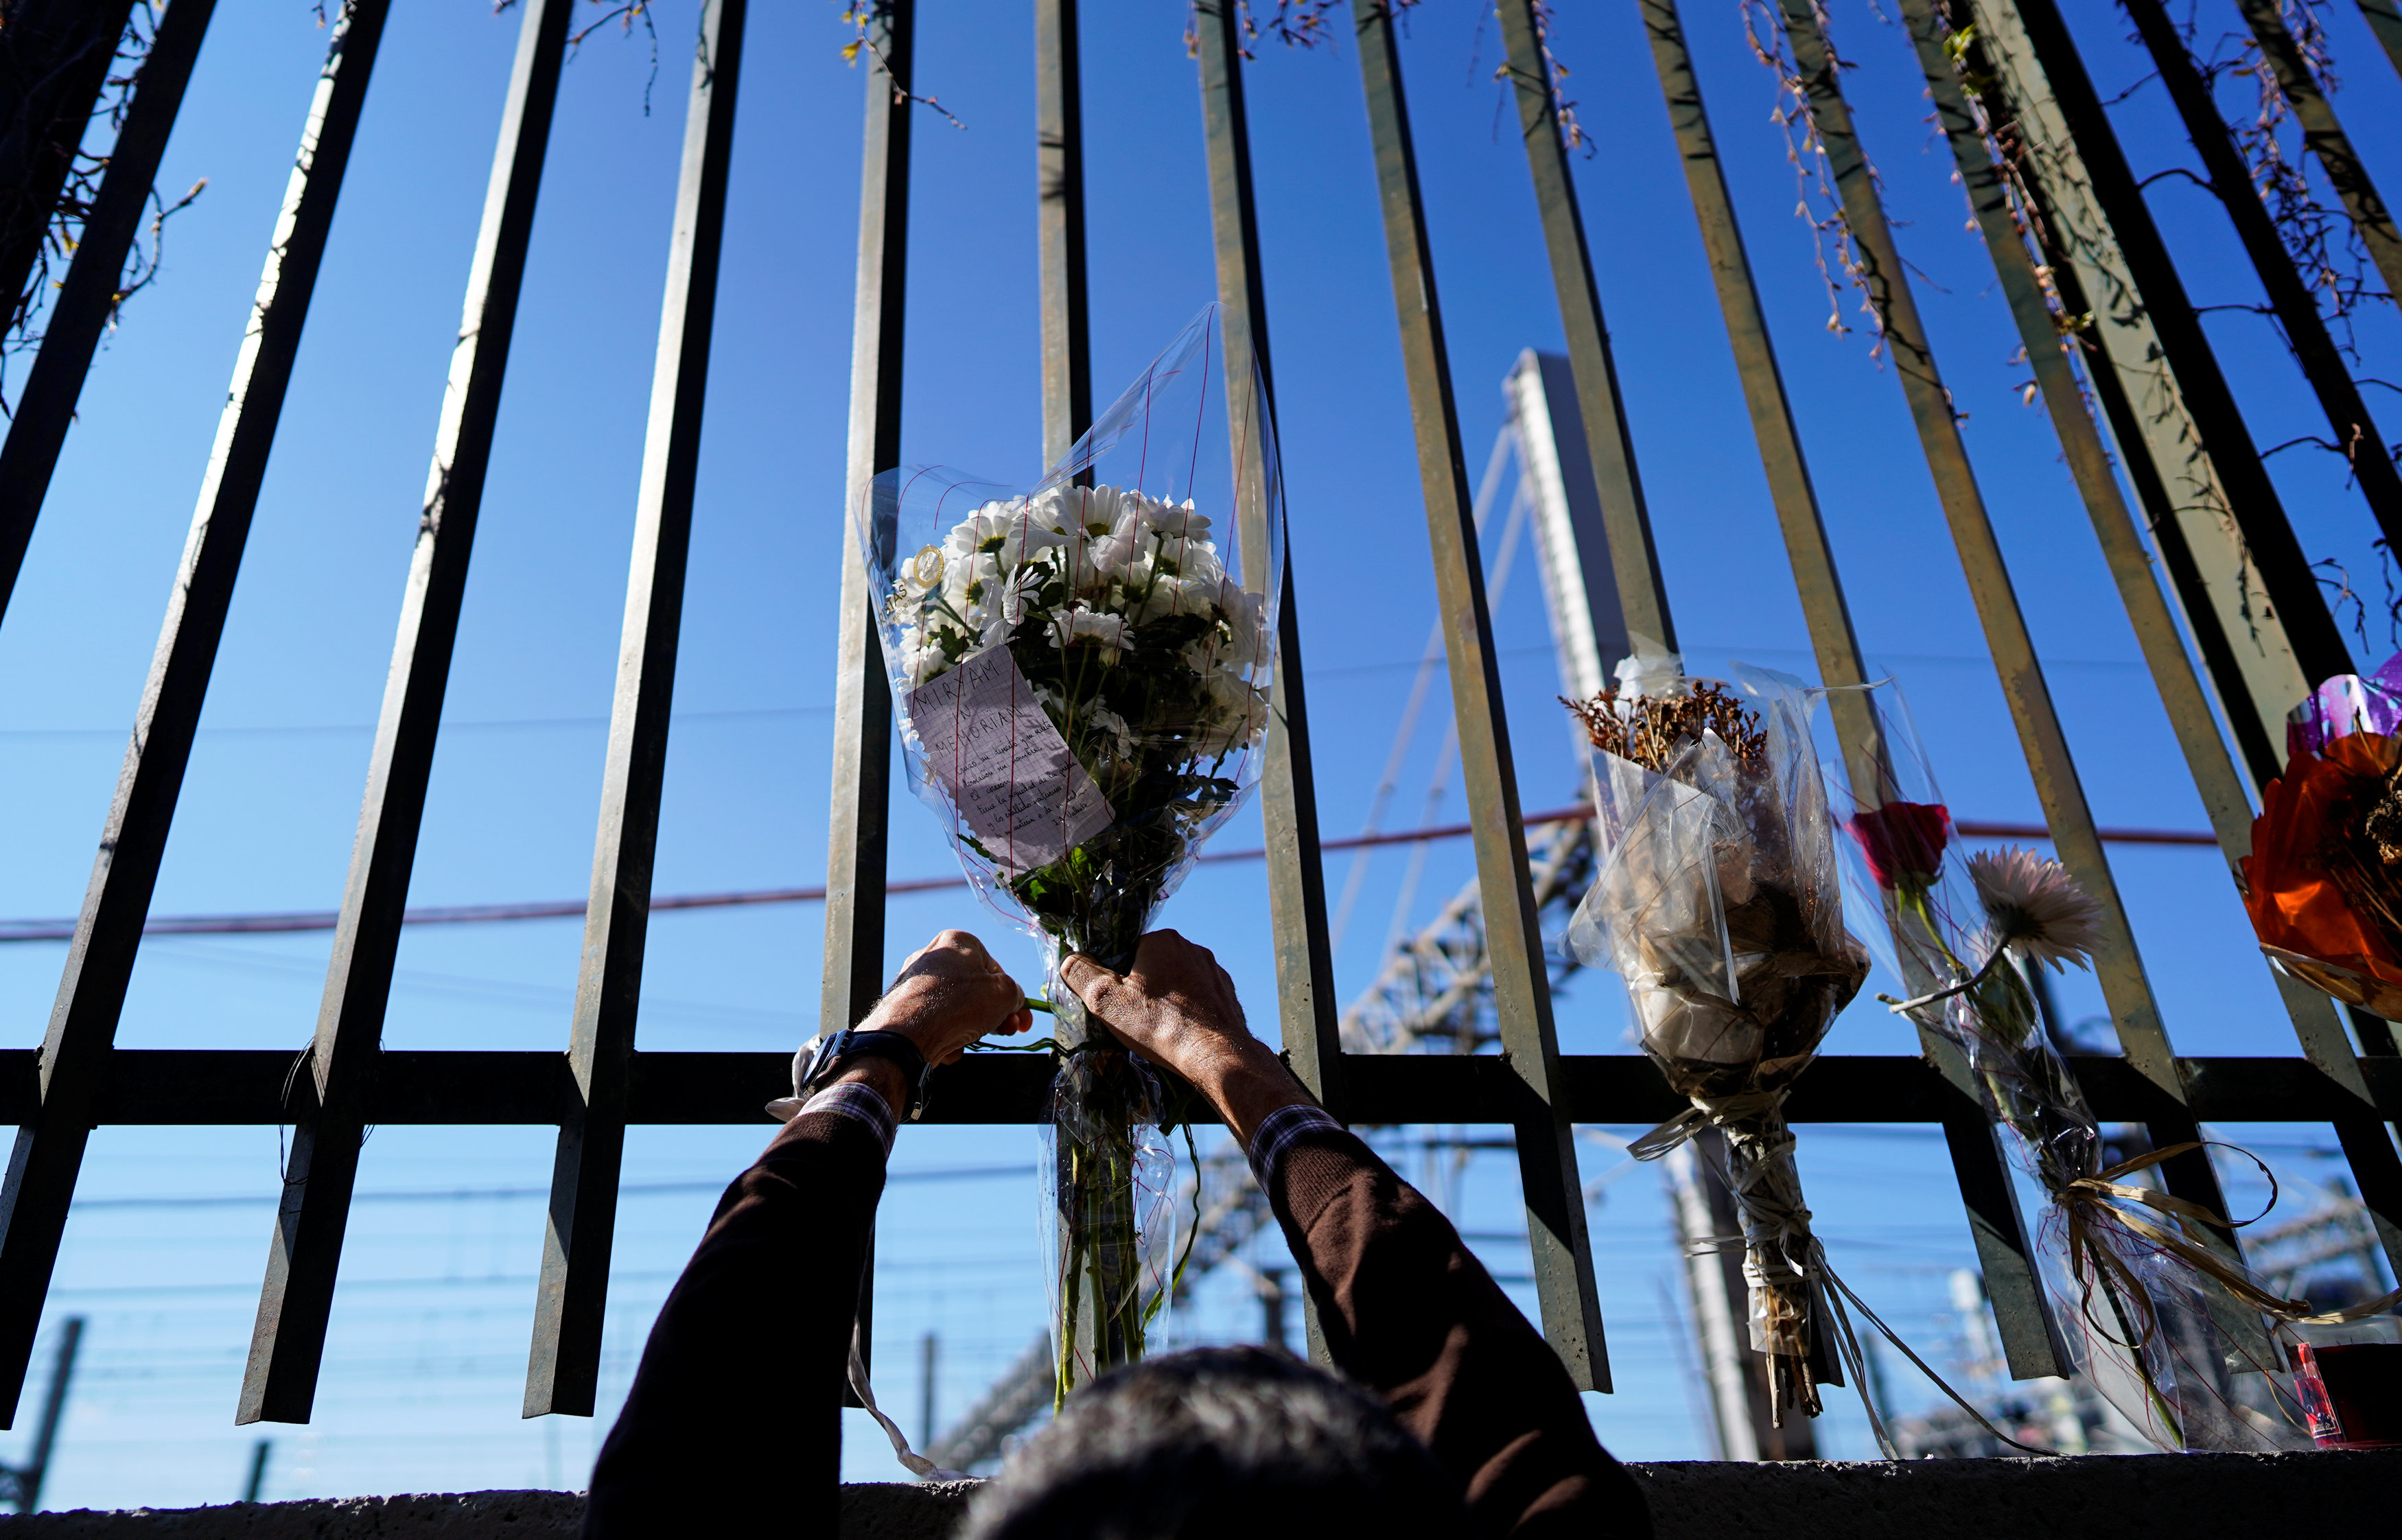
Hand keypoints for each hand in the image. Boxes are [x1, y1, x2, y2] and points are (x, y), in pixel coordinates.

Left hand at [863, 929, 1033, 1065]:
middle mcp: (932, 956)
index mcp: (957, 942)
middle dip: (993, 1014)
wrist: (905, 1035)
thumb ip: (1015, 993)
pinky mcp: (903, 1006)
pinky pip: (935, 1021)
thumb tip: (1014, 1000)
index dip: (1012, 996)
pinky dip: (945, 1035)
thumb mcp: (1003, 994)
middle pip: (975, 989)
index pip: (994, 968)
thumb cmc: (957, 1006)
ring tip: (968, 1040)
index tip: (1020, 1018)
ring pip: (956, 1009)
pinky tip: (946, 1046)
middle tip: (1005, 1031)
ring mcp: (914, 982)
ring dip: (969, 1028)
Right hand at [1060, 930, 1311, 1142]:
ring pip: (1178, 983)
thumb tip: (1069, 959)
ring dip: (1166, 1001)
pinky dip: (1188, 1013)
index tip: (1113, 1002)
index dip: (1115, 976)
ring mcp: (1215, 972)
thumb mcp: (1106, 1000)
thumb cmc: (1158, 1025)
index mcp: (1162, 940)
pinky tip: (1182, 1035)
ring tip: (1158, 1031)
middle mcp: (1192, 948)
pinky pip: (1199, 1000)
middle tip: (1134, 1020)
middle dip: (1141, 990)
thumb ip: (1081, 974)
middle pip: (1153, 966)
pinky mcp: (1228, 995)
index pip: (1127, 949)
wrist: (1217, 1056)